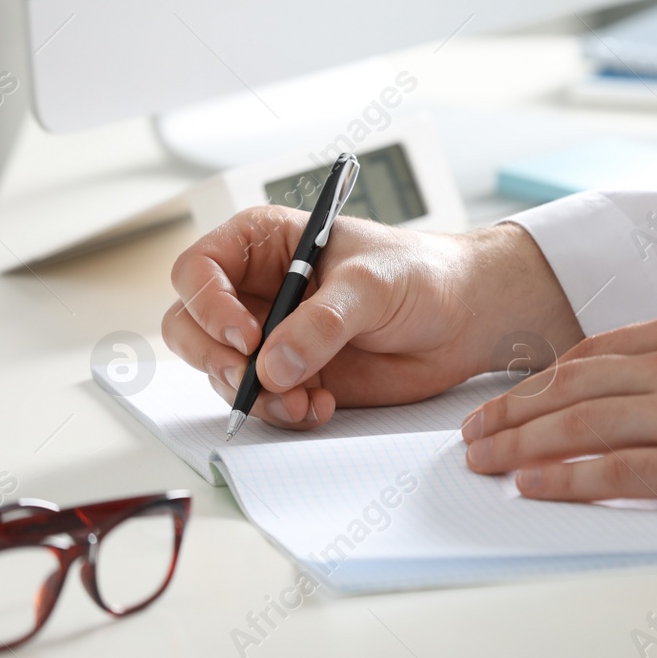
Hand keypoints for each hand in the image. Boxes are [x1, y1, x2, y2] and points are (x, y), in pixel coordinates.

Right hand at [162, 210, 579, 430]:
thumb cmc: (422, 274)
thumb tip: (273, 365)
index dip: (208, 305)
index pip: (198, 271)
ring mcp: (273, 336)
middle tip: (252, 383)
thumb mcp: (372, 285)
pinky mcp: (295, 375)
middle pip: (191, 328)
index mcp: (264, 244)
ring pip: (222, 373)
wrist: (465, 317)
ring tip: (303, 402)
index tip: (246, 337)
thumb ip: (322, 323)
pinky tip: (320, 407)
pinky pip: (263, 403)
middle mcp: (257, 290)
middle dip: (215, 361)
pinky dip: (282, 413)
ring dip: (253, 397)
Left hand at [461, 310, 656, 508]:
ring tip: (483, 461)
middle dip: (510, 412)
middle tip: (471, 434)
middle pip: (569, 388)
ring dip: (519, 444)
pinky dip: (564, 478)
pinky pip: (615, 471)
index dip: (537, 381)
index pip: (588, 354)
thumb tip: (629, 373)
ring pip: (579, 426)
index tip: (508, 400)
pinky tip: (532, 485)